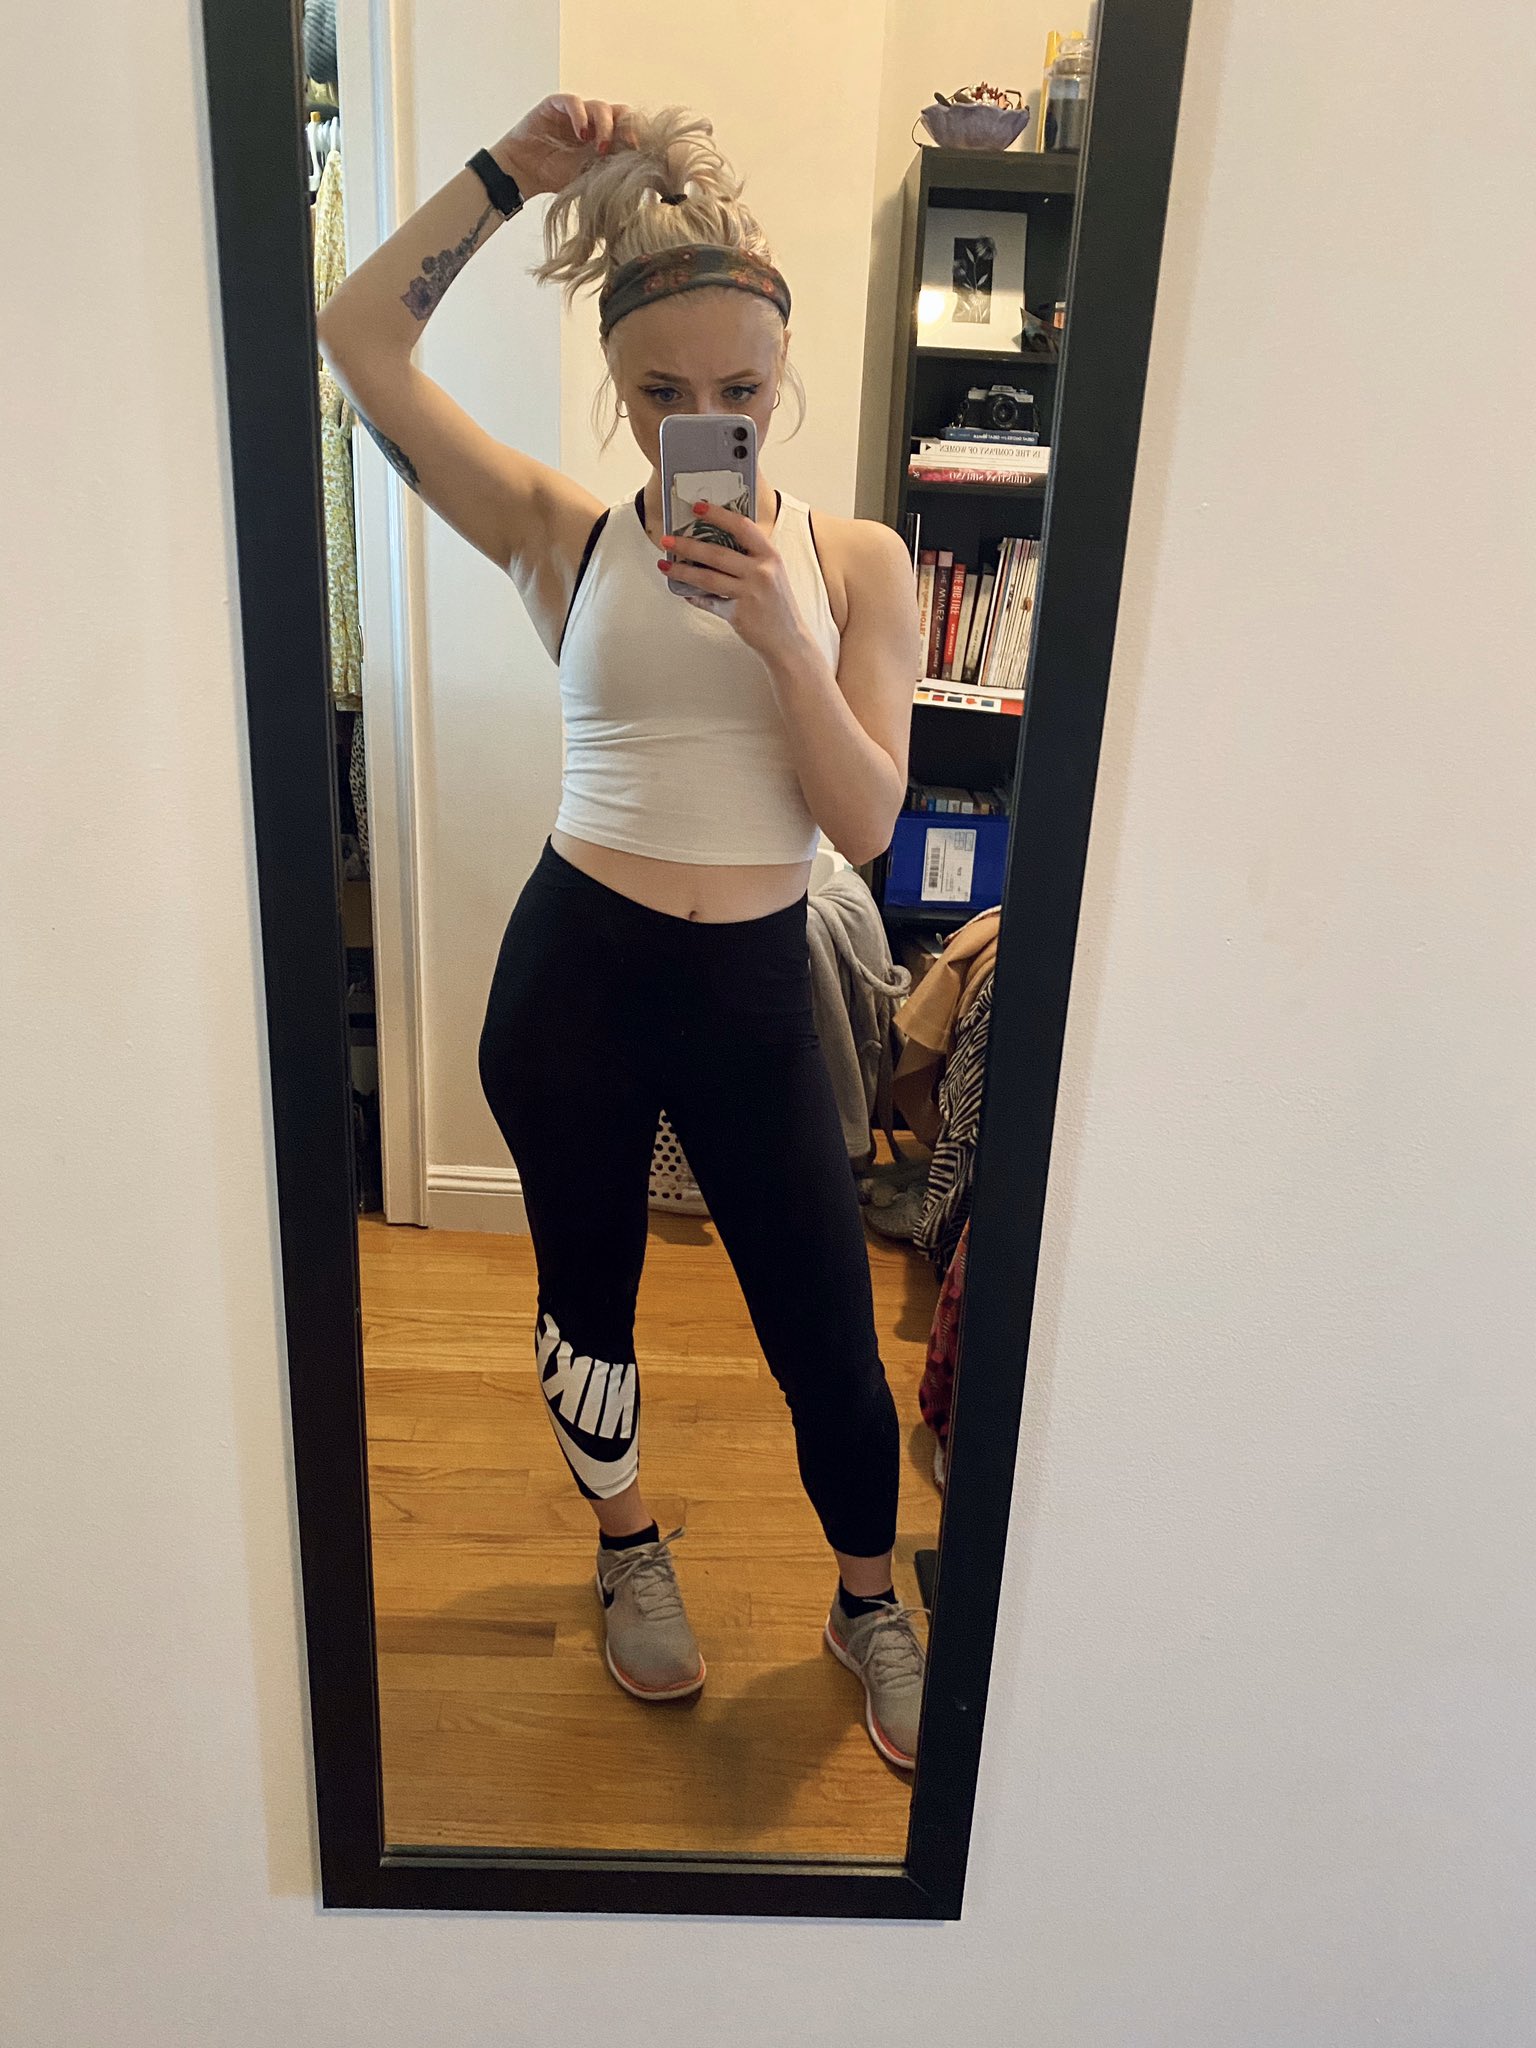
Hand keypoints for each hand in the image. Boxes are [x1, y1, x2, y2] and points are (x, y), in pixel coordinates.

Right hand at [492, 94, 636, 197]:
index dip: (638, 137)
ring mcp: (576, 112)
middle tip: (630, 145)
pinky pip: (574, 103)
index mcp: (606, 138)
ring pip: (601, 107)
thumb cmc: (555, 177)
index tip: (643, 155)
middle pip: (621, 112)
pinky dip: (581, 116)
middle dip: (629, 127)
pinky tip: (582, 134)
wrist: (523, 173)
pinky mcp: (557, 105)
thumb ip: (609, 173)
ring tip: (601, 148)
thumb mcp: (589, 178)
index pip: (629, 128)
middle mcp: (594, 122)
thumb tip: (639, 180)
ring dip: (605, 126)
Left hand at [658, 501, 809, 660]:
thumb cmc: (778, 604)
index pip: (742, 526)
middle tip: (668, 540)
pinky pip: (708, 602)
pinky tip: (683, 591)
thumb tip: (715, 543)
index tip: (698, 507)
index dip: (718, 515)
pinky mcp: (738, 614)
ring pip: (707, 578)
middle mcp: (761, 572)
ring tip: (665, 565)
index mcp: (770, 556)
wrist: (789, 640)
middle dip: (687, 545)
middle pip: (717, 554)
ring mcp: (749, 594)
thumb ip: (751, 557)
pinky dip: (693, 596)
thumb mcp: (773, 572)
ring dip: (682, 571)